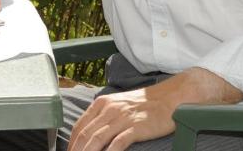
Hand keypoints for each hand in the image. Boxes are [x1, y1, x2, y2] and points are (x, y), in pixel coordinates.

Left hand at [68, 68, 242, 150]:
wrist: (171, 97)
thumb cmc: (145, 104)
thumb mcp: (119, 105)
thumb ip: (104, 116)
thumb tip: (91, 132)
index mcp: (102, 103)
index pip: (80, 125)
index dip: (72, 141)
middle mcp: (109, 109)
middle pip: (86, 134)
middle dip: (77, 149)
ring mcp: (122, 118)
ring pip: (97, 138)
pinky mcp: (136, 127)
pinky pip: (118, 142)